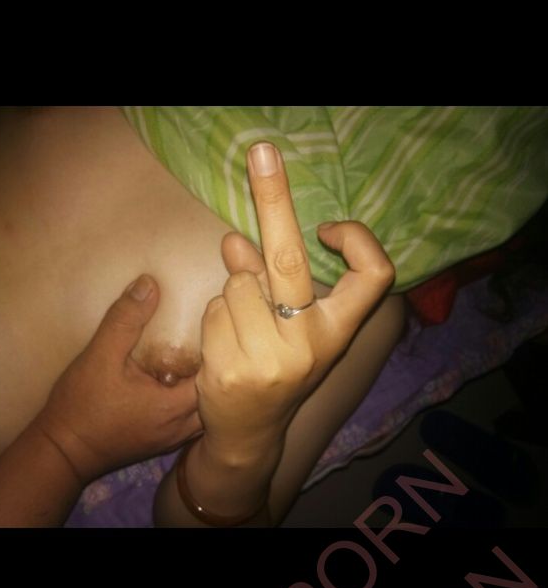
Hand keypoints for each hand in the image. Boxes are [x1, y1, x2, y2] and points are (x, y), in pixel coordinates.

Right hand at [37, 275, 202, 483]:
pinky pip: (192, 420)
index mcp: (174, 405)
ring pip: (208, 410)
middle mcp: (182, 426)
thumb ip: (125, 320)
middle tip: (212, 337)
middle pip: (220, 392)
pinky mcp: (163, 443)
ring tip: (199, 357)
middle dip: (219, 365)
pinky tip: (180, 381)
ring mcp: (174, 438)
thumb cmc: (81, 406)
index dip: (221, 347)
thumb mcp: (99, 356)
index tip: (215, 323)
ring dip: (207, 385)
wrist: (62, 452)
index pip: (219, 373)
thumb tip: (149, 283)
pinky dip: (194, 401)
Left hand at [196, 142, 394, 459]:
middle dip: (274, 200)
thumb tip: (237, 240)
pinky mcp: (231, 368)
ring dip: (233, 294)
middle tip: (261, 153)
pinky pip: (214, 308)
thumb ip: (268, 280)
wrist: (248, 435)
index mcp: (337, 331)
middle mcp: (312, 344)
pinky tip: (225, 346)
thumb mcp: (288, 326)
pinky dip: (214, 317)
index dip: (359, 242)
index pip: (374, 277)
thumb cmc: (275, 368)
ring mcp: (271, 359)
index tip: (328, 227)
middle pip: (289, 259)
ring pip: (238, 282)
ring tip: (242, 330)